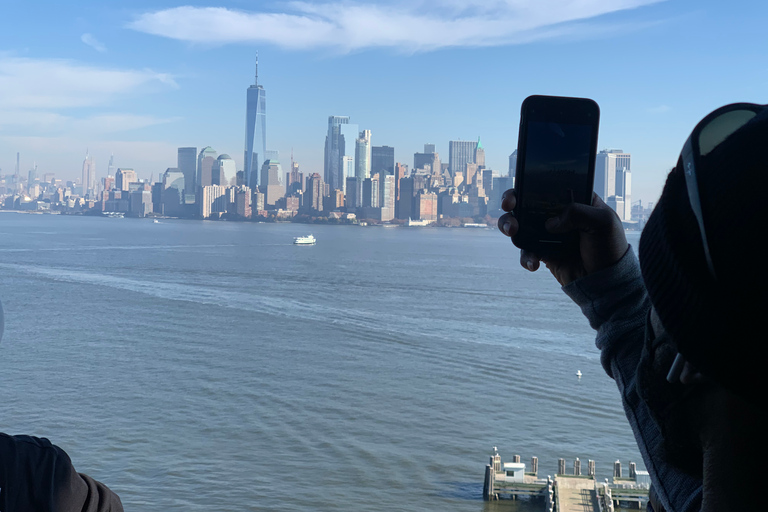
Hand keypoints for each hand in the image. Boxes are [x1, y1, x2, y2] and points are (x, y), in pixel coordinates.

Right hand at [497, 190, 627, 285]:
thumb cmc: (610, 247)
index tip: (522, 186)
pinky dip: (525, 256)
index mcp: (574, 200)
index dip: (531, 183)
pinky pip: (525, 251)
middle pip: (527, 202)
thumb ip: (578, 212)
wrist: (606, 282)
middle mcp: (558, 214)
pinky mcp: (543, 252)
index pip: (549, 185)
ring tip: (512, 233)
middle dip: (512, 201)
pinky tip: (534, 264)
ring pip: (520, 225)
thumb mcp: (603, 222)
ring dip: (509, 225)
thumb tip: (550, 223)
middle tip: (508, 205)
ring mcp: (548, 234)